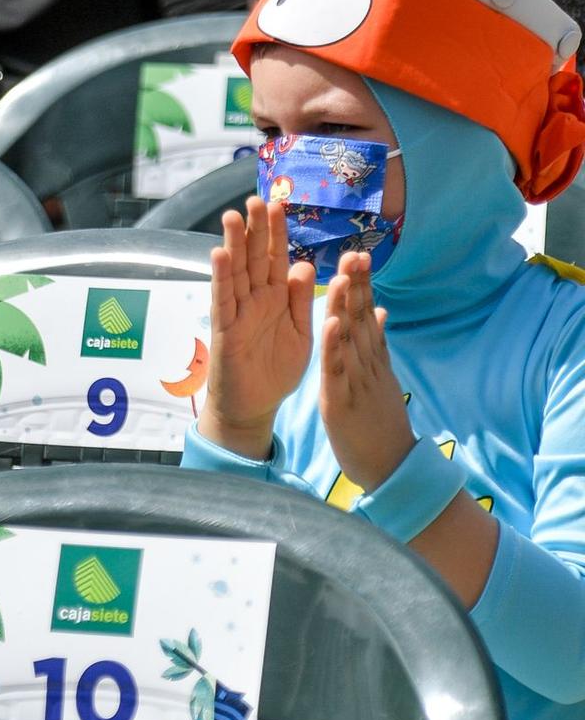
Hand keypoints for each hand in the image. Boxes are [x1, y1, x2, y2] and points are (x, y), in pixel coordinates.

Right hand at [198, 195, 315, 458]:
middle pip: (255, 258)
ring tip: (234, 216)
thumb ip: (300, 301)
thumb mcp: (300, 332)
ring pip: (236, 272)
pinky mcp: (226, 329)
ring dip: (234, 244)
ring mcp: (238, 312)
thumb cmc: (276, 370)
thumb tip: (304, 265)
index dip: (278, 233)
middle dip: (256, 229)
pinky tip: (219, 255)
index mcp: (276, 298)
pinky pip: (223, 300)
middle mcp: (255, 299)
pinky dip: (221, 278)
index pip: (277, 258)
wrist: (254, 407)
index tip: (280, 204)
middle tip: (257, 198)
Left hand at [319, 251, 415, 490]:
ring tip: (345, 274)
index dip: (363, 285)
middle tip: (356, 251)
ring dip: (346, 304)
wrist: (391, 467)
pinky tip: (330, 323)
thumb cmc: (381, 424)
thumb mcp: (382, 379)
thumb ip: (379, 344)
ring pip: (350, 337)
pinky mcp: (341, 399)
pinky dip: (334, 345)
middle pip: (362, 319)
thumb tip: (383, 310)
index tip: (359, 255)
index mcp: (373, 359)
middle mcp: (367, 365)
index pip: (367, 315)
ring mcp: (356, 381)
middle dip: (358, 285)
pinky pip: (336, 369)